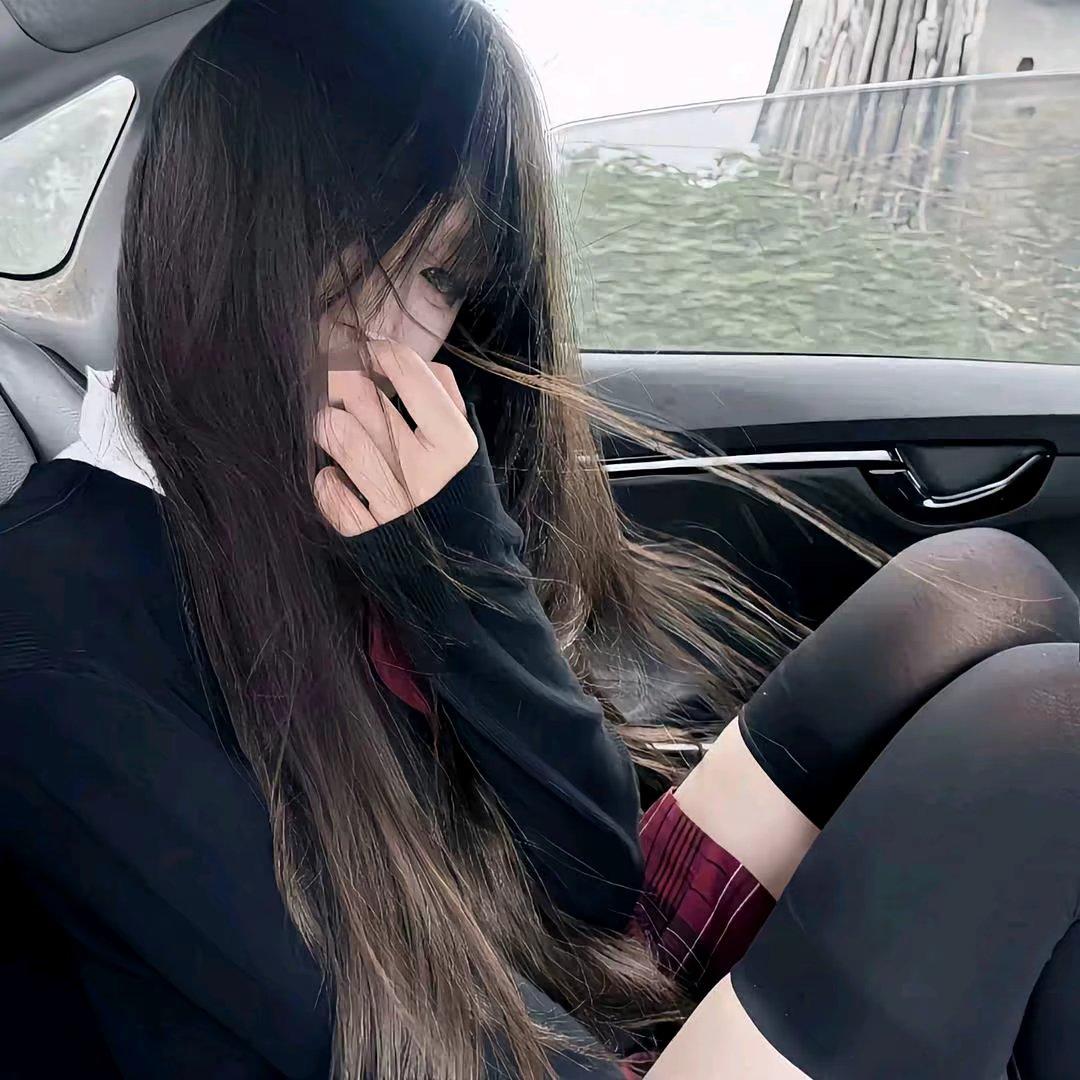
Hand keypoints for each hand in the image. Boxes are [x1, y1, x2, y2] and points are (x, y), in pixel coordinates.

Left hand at [313, 340, 477, 535]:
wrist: (454, 547)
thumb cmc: (447, 474)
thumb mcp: (458, 430)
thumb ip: (436, 386)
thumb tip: (390, 350)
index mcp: (454, 443)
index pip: (409, 372)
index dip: (381, 350)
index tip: (370, 350)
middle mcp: (425, 474)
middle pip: (364, 397)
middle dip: (343, 379)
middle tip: (338, 379)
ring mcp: (394, 505)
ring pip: (339, 434)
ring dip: (327, 421)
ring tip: (332, 423)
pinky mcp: (365, 532)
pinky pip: (327, 488)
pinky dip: (326, 476)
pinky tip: (338, 474)